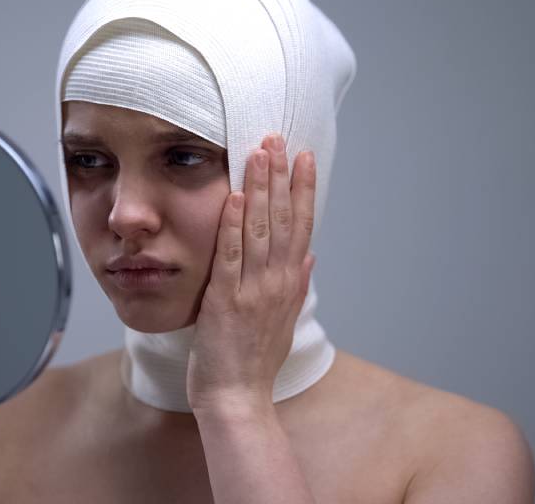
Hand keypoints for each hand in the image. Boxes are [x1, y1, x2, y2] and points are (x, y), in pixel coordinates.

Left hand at [187, 133, 316, 415]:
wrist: (238, 397)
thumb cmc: (256, 362)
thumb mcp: (284, 321)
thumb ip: (296, 285)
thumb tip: (309, 254)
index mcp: (289, 283)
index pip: (301, 225)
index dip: (304, 190)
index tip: (305, 158)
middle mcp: (276, 281)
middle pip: (282, 219)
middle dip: (281, 176)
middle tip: (279, 138)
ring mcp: (252, 290)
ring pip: (258, 229)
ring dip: (258, 189)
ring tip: (259, 153)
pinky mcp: (225, 300)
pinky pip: (230, 256)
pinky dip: (231, 225)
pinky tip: (231, 197)